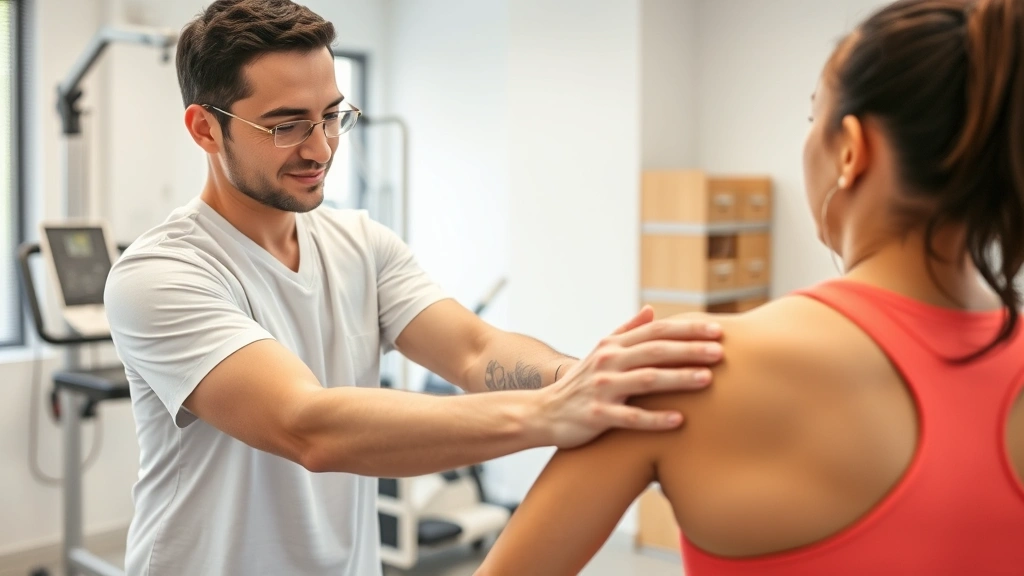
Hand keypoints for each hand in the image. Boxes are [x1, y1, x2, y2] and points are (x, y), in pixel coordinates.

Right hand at [533, 306, 722, 448]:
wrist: (545, 412)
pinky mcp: (597, 415)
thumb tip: (652, 310)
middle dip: (690, 350)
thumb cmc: (581, 383)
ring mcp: (602, 388)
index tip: (717, 330)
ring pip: (646, 380)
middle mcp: (608, 362)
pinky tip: (680, 420)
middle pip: (655, 351)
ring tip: (707, 379)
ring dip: (678, 378)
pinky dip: (655, 419)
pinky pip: (630, 418)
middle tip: (721, 352)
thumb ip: (627, 331)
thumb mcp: (601, 351)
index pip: (656, 332)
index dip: (688, 329)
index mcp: (614, 345)